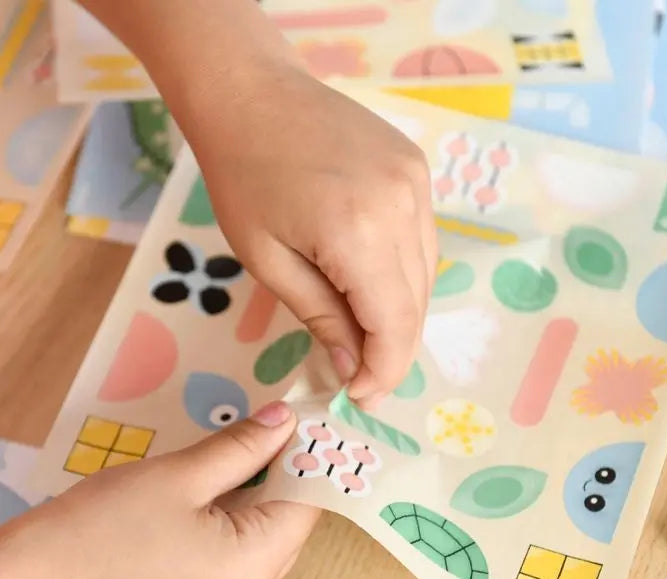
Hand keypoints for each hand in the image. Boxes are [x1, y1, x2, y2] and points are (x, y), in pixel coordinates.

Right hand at [0, 402, 317, 578]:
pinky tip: (209, 500)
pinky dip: (232, 533)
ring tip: (236, 460)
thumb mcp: (180, 475)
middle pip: (286, 531)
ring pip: (261, 550)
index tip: (304, 420)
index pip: (305, 507)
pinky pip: (234, 569)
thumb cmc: (104, 523)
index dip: (308, 460)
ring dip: (255, 505)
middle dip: (281, 480)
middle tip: (266, 431)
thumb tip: (288, 420)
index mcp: (252, 572)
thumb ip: (243, 447)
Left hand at [190, 63, 436, 407]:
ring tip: (364, 338)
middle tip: (360, 379)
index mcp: (360, 233)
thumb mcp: (269, 261)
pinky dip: (401, 278)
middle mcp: (404, 208)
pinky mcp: (416, 172)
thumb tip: (354, 367)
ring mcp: (417, 185)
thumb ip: (321, 317)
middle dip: (390, 352)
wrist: (253, 93)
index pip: (394, 325)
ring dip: (398, 317)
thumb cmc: (242, 178)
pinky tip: (372, 289)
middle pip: (415, 306)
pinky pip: (420, 244)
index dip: (383, 371)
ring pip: (424, 278)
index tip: (359, 397)